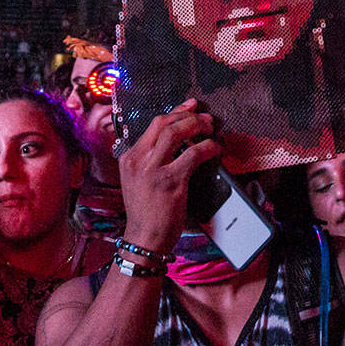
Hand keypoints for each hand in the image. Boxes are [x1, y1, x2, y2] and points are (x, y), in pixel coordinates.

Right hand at [115, 100, 219, 253]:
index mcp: (129, 157)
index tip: (191, 106)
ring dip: (198, 126)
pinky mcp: (170, 181)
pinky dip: (207, 147)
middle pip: (164, 122)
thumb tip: (178, 142)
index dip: (176, 111)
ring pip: (176, 132)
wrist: (144, 239)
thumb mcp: (138, 181)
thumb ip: (150, 160)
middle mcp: (138, 160)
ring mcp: (153, 170)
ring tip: (211, 129)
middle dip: (188, 115)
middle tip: (205, 118)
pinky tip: (214, 149)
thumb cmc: (146, 212)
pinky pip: (193, 154)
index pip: (154, 124)